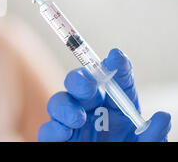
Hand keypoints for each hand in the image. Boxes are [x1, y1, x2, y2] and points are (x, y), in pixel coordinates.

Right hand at [38, 48, 170, 141]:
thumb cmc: (125, 152)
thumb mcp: (143, 145)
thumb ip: (152, 135)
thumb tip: (162, 117)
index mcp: (116, 107)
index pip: (115, 79)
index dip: (115, 66)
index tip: (116, 57)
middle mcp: (91, 110)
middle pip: (79, 82)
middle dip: (80, 79)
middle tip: (88, 87)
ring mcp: (72, 123)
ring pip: (59, 101)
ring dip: (65, 105)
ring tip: (78, 118)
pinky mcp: (57, 138)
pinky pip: (48, 129)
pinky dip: (54, 127)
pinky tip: (65, 130)